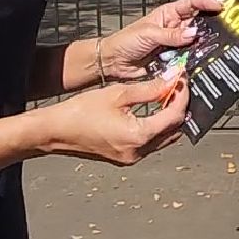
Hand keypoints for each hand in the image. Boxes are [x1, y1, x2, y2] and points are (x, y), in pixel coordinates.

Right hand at [39, 75, 189, 165]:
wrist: (55, 131)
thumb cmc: (81, 111)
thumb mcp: (118, 94)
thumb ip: (149, 89)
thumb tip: (171, 81)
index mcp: (139, 136)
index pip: (174, 117)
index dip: (182, 97)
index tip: (182, 81)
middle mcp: (139, 152)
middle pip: (173, 131)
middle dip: (179, 109)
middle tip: (178, 88)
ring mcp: (132, 158)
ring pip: (163, 139)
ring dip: (168, 119)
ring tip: (167, 97)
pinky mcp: (125, 157)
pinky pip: (149, 144)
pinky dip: (155, 128)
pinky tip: (153, 111)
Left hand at [96, 0, 224, 81]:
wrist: (114, 62)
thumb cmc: (125, 41)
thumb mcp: (149, 34)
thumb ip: (171, 35)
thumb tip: (193, 33)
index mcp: (167, 14)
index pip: (191, 4)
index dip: (206, 3)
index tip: (220, 7)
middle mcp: (174, 28)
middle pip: (197, 23)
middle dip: (211, 25)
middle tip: (226, 28)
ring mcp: (174, 44)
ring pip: (195, 42)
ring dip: (204, 45)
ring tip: (218, 46)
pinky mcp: (173, 59)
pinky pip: (188, 58)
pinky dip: (195, 60)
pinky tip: (204, 61)